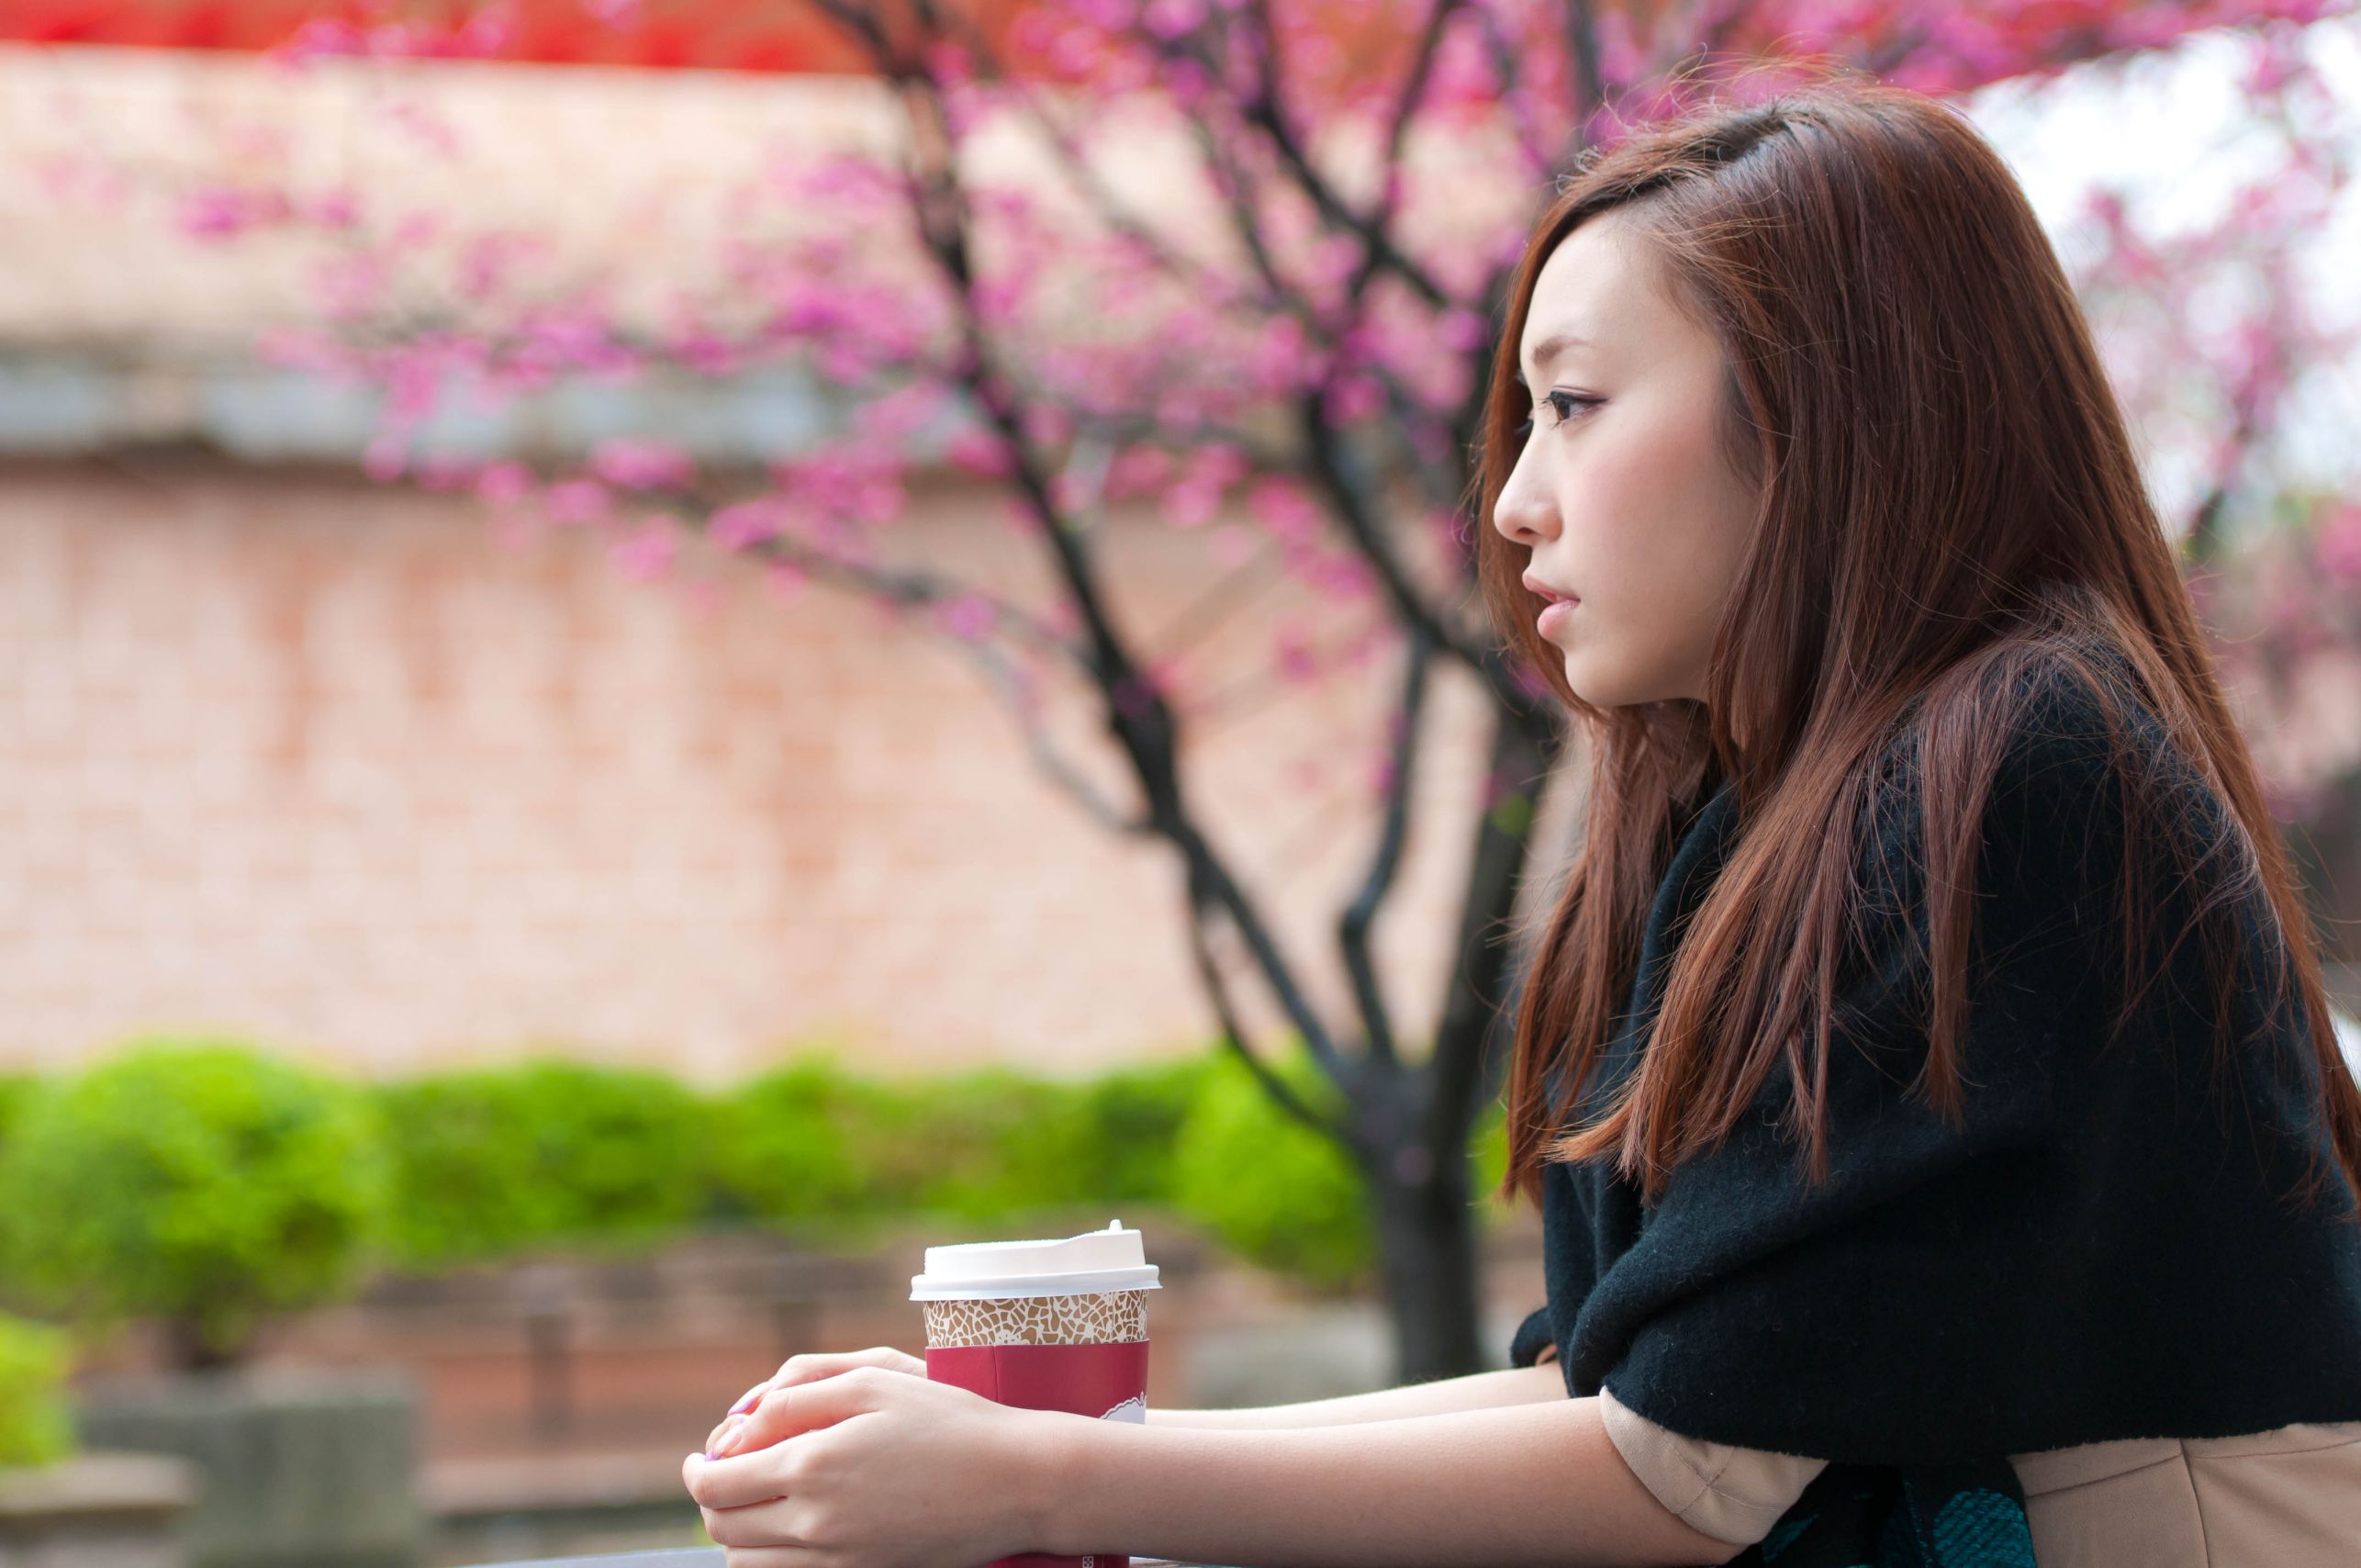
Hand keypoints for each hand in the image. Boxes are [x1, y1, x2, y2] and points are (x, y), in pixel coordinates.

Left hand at [682, 1366, 1070, 1567]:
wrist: (1016, 1482)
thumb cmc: (949, 1420)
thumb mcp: (872, 1381)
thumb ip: (795, 1398)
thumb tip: (735, 1429)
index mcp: (812, 1468)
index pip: (716, 1487)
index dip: (698, 1472)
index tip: (702, 1459)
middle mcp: (817, 1525)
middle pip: (724, 1531)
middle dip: (713, 1502)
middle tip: (725, 1477)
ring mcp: (839, 1560)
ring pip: (749, 1566)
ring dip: (738, 1537)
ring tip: (758, 1504)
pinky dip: (771, 1561)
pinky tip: (790, 1531)